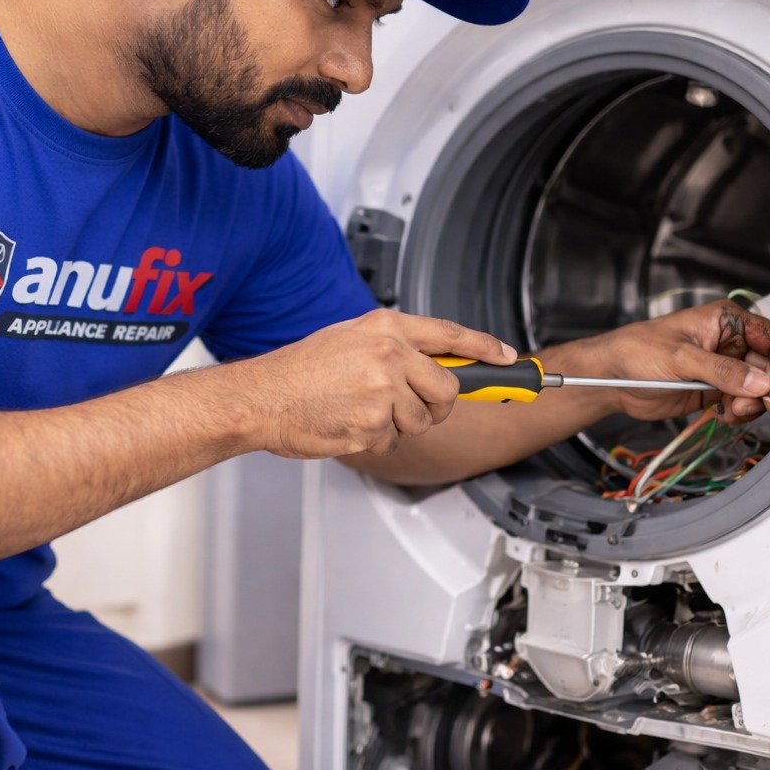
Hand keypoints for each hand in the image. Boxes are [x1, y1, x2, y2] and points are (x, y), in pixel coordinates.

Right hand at [235, 310, 515, 458]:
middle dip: (435, 405)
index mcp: (385, 329)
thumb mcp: (349, 338)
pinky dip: (374, 439)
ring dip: (397, 425)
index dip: (485, 348)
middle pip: (446, 389)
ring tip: (360, 410)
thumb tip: (434, 364)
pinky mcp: (372, 426)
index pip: (450, 335)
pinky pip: (392, 441)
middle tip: (411, 406)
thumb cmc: (299, 370)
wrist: (262, 397)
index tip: (507, 359)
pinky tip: (347, 423)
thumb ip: (394, 347)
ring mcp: (383, 393)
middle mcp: (389, 356)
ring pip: (421, 421)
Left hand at [603, 299, 769, 425]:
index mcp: (727, 321)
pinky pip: (741, 403)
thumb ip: (723, 371)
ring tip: (731, 410)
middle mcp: (729, 343)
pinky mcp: (714, 390)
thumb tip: (762, 382)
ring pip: (758, 389)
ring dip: (752, 404)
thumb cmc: (638, 352)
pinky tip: (723, 414)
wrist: (610, 376)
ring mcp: (723, 368)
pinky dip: (739, 412)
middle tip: (752, 405)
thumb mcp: (682, 359)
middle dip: (766, 390)